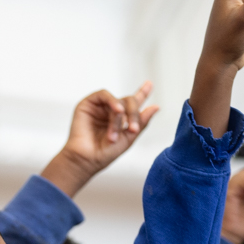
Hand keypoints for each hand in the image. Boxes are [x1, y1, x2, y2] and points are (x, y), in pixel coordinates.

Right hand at [40, 82, 159, 197]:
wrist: (87, 159)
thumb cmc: (105, 153)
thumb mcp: (128, 138)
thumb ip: (141, 122)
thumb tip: (156, 107)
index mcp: (120, 119)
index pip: (133, 103)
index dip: (142, 93)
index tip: (150, 84)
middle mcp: (110, 111)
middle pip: (129, 101)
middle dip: (134, 113)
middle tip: (133, 129)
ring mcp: (99, 107)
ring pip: (118, 100)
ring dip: (121, 114)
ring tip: (119, 129)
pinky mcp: (88, 104)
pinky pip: (104, 95)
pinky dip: (113, 101)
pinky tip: (117, 110)